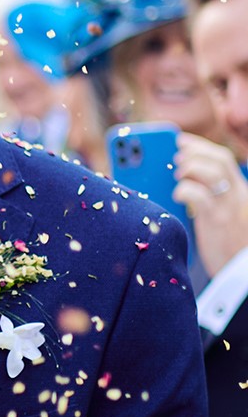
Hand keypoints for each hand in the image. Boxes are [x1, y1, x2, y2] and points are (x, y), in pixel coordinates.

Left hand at [174, 133, 247, 275]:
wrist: (242, 276)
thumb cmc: (228, 248)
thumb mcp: (224, 219)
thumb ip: (210, 201)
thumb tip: (182, 183)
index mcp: (240, 193)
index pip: (224, 159)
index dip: (201, 147)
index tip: (181, 141)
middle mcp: (238, 196)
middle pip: (219, 160)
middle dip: (194, 152)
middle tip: (175, 156)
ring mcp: (230, 207)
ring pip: (213, 171)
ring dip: (190, 167)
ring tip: (177, 174)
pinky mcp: (219, 221)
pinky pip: (200, 195)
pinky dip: (185, 188)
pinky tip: (177, 193)